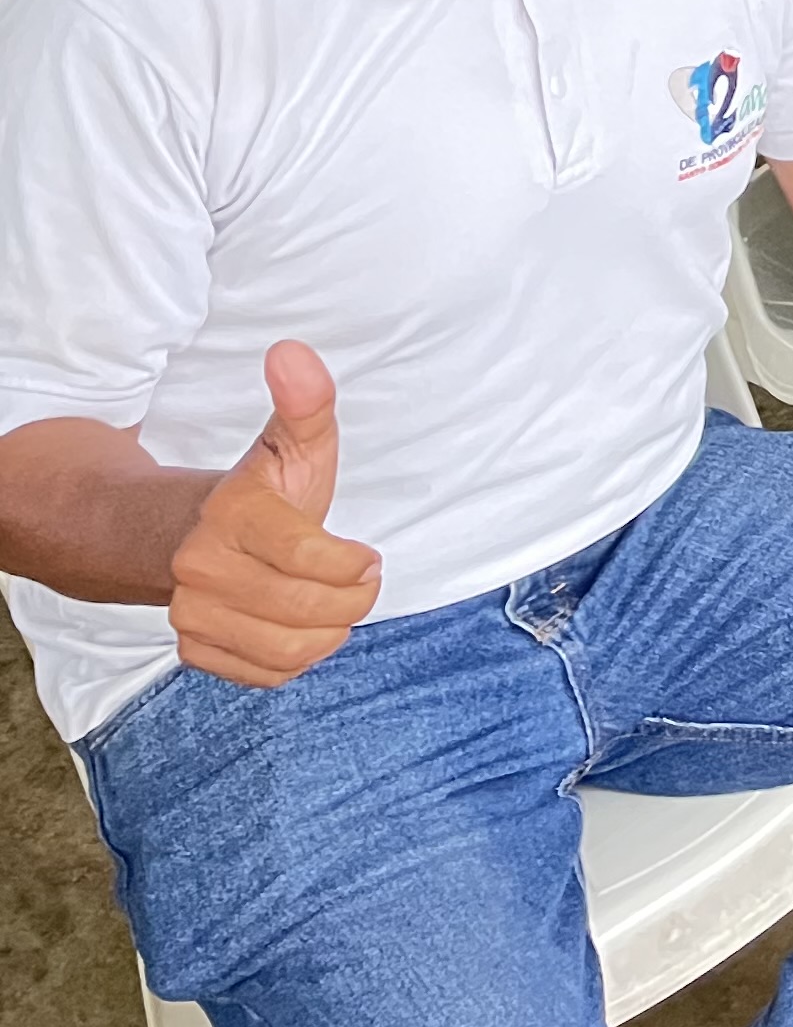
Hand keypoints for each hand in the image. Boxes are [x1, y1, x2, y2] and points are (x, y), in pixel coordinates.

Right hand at [167, 342, 380, 688]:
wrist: (194, 535)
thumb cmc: (264, 491)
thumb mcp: (294, 441)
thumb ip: (306, 401)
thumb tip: (291, 351)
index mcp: (230, 515)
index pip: (307, 558)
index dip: (354, 564)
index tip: (367, 556)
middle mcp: (199, 570)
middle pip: (305, 611)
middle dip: (352, 600)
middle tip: (359, 581)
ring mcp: (192, 614)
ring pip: (289, 650)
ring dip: (329, 633)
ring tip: (333, 604)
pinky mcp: (195, 650)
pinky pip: (268, 675)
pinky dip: (298, 658)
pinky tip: (298, 626)